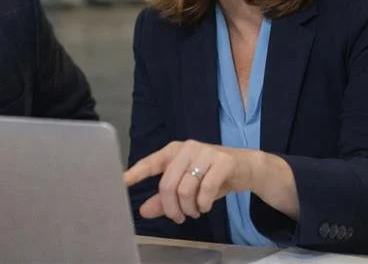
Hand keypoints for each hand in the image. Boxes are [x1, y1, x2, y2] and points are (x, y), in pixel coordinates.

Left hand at [123, 140, 258, 223]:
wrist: (246, 167)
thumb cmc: (211, 176)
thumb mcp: (186, 186)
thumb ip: (164, 198)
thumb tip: (143, 211)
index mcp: (173, 151)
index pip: (150, 162)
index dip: (135, 173)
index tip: (121, 181)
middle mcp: (187, 148)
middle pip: (167, 183)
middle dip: (171, 207)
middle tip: (178, 218)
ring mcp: (205, 152)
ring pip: (186, 189)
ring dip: (188, 208)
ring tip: (194, 212)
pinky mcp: (222, 161)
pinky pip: (206, 190)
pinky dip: (203, 204)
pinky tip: (205, 207)